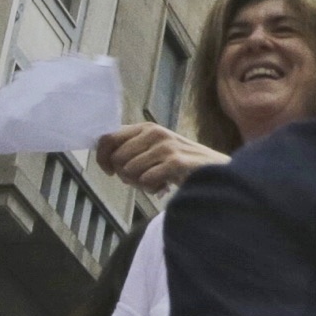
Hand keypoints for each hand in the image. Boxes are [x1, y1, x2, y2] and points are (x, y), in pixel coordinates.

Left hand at [95, 121, 230, 195]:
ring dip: (139, 183)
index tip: (109, 170)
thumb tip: (105, 159)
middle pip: (117, 158)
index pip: (108, 137)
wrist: (214, 170)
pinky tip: (163, 186)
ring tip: (155, 182)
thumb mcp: (154, 149)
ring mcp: (166, 146)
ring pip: (129, 170)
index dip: (102, 156)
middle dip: (124, 175)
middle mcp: (154, 132)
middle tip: (141, 180)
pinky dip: (151, 188)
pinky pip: (146, 179)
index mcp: (146, 127)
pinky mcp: (176, 161)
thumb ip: (131, 149)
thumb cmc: (180, 163)